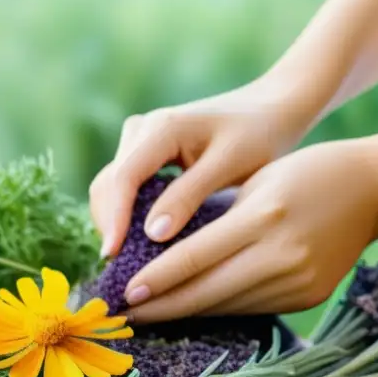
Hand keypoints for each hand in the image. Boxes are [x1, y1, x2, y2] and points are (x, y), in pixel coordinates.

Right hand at [90, 76, 321, 257]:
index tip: (113, 255)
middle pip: (107, 184)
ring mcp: (138, 140)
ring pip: (109, 187)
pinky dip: (126, 214)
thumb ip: (189, 196)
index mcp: (161, 128)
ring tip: (128, 259)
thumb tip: (152, 234)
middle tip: (121, 267)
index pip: (123, 178)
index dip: (114, 219)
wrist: (270, 109)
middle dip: (110, 226)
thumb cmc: (259, 134)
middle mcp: (140, 130)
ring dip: (115, 222)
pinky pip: (122, 188)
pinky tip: (139, 241)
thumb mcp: (230, 165)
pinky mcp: (142, 153)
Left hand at [122, 140, 377, 322]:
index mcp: (262, 216)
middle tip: (126, 314)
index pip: (193, 257)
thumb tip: (156, 254)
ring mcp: (297, 281)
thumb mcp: (252, 182)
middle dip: (162, 307)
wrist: (372, 187)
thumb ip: (211, 219)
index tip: (125, 293)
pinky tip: (191, 309)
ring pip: (226, 305)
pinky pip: (249, 309)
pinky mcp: (307, 297)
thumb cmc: (301, 172)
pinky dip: (216, 308)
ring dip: (185, 313)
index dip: (156, 280)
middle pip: (206, 292)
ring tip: (151, 314)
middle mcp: (281, 254)